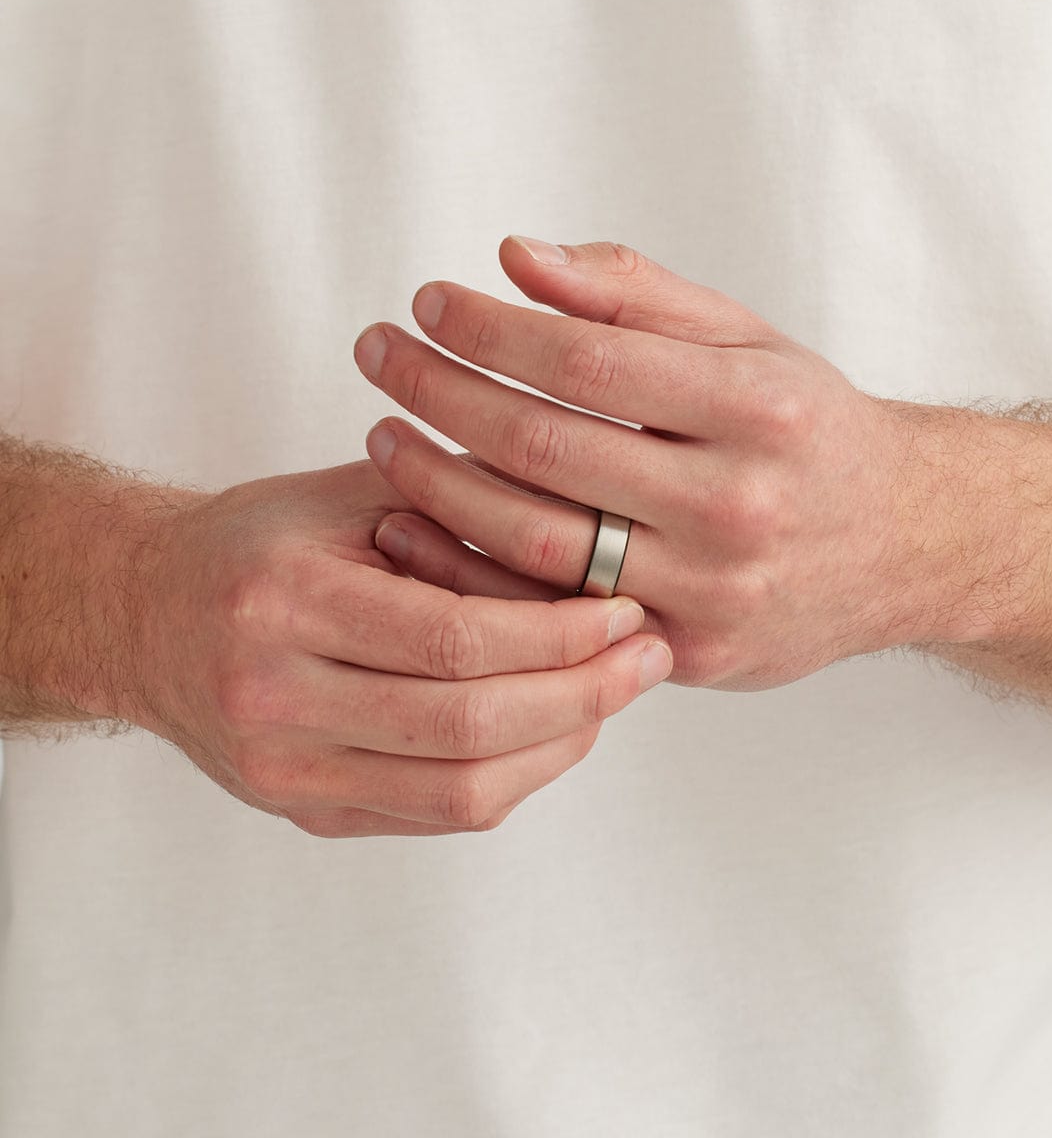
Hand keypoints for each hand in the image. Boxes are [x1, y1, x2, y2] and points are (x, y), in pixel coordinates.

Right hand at [127, 460, 668, 835]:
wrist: (145, 614)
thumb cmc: (262, 543)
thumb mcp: (353, 496)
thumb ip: (462, 510)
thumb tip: (594, 539)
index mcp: (283, 601)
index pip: (456, 638)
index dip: (560, 634)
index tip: (629, 611)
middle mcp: (272, 696)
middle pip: (467, 725)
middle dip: (582, 695)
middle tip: (648, 658)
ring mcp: (281, 770)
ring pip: (460, 790)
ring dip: (560, 745)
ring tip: (615, 696)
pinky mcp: (301, 810)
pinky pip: (434, 813)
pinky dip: (512, 776)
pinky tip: (555, 730)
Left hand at [355, 238, 941, 690]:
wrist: (901, 545)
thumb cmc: (809, 431)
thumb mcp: (750, 342)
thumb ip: (635, 296)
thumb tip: (515, 258)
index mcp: (760, 409)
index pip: (586, 362)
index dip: (488, 329)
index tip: (426, 302)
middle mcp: (739, 505)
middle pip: (546, 449)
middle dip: (439, 393)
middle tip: (377, 354)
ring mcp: (711, 592)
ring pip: (534, 541)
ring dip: (435, 482)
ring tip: (382, 435)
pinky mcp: (687, 655)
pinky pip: (550, 617)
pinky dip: (469, 571)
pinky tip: (413, 524)